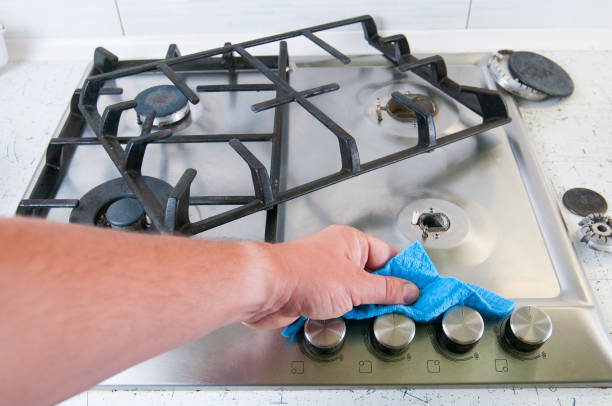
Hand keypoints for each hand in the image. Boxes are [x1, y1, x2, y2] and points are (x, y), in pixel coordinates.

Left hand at [245, 225, 418, 328]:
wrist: (265, 289)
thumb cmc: (303, 275)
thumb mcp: (356, 285)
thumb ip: (386, 290)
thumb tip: (409, 290)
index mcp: (352, 242)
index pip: (389, 256)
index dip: (406, 273)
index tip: (421, 289)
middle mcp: (339, 255)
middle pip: (373, 275)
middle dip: (386, 293)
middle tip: (404, 308)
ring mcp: (326, 275)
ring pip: (355, 292)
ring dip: (364, 305)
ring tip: (376, 315)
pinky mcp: (313, 293)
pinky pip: (339, 303)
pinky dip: (346, 312)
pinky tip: (352, 320)